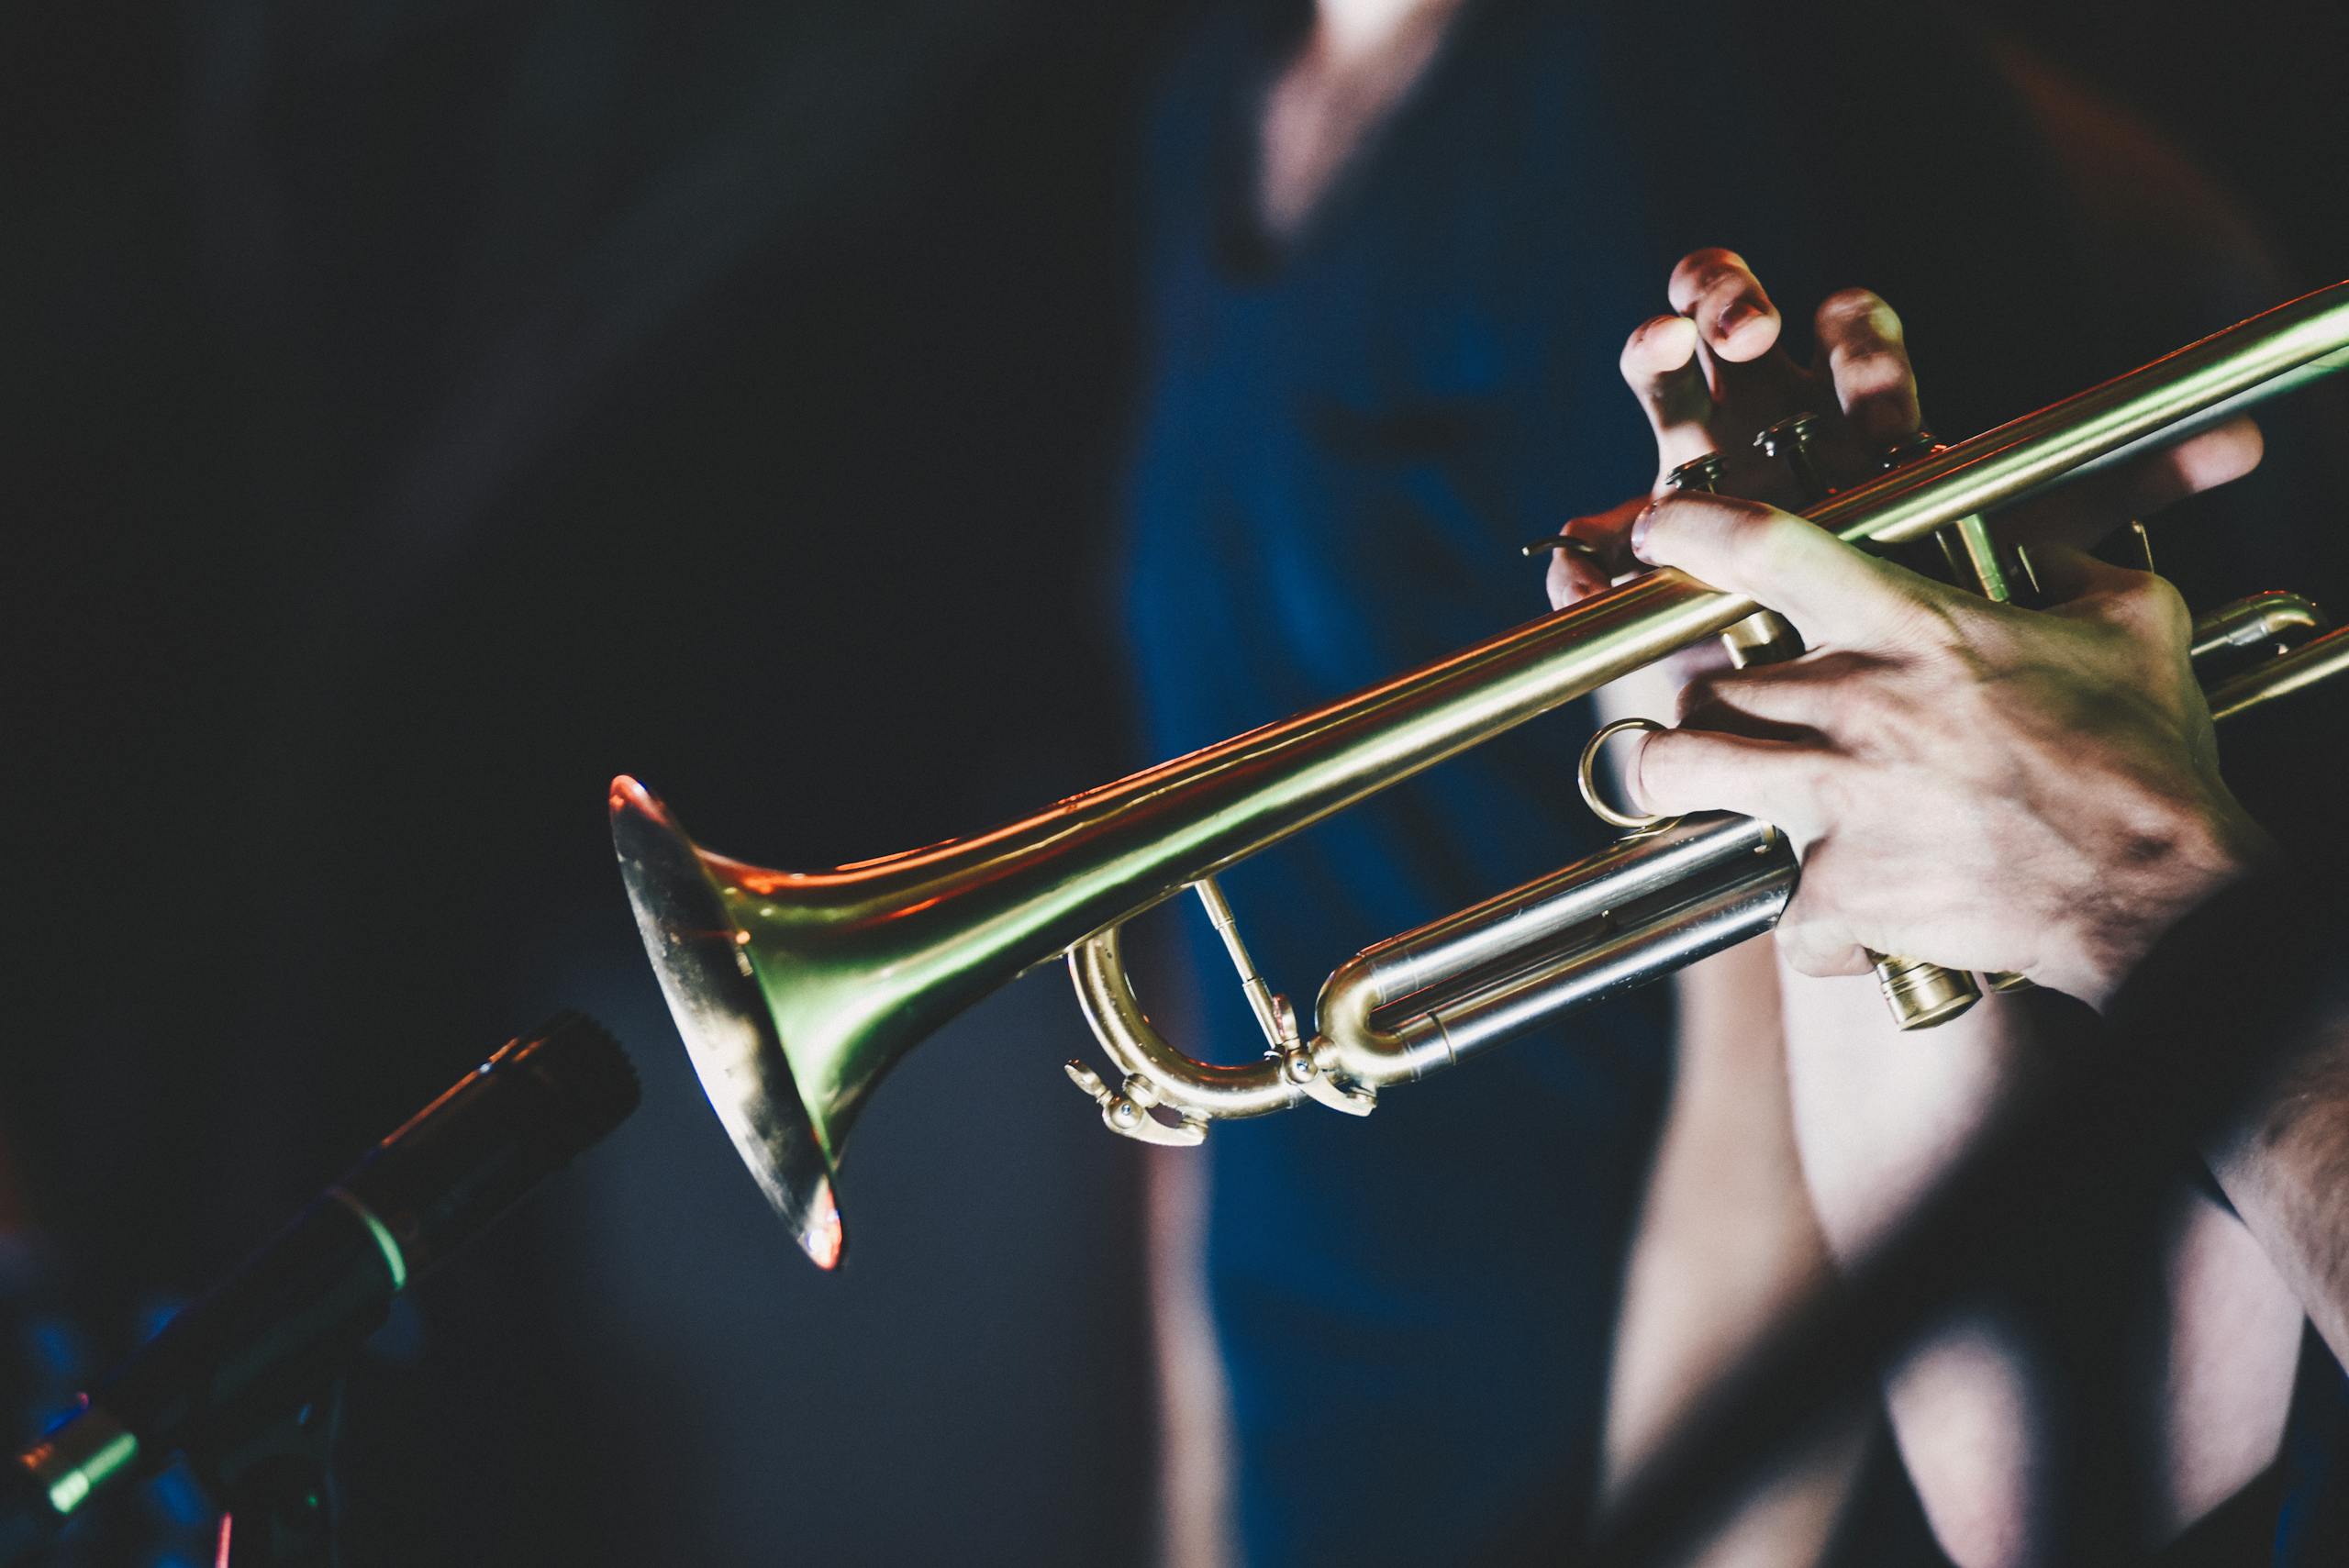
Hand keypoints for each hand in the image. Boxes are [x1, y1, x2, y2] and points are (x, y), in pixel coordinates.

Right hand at [1541, 249, 2266, 611]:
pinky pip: (1589, 565)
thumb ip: (2120, 509)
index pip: (1854, 368)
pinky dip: (1580, 559)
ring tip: (1661, 347)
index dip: (1850, 337)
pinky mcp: (1637, 587)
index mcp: (1860, 452)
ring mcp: (1694, 512)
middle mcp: (1775, 461)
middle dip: (1727, 302)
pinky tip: (1577, 548)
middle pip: (1739, 351)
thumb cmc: (1955, 661)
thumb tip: (2246, 450)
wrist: (1875, 761)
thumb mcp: (2039, 580)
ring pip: (1663, 416)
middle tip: (1736, 319)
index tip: (1847, 317)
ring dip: (1656, 370)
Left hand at [1545, 248, 1924, 610]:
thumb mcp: (1645, 614)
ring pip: (1842, 321)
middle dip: (1729, 293)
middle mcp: (1757, 401)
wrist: (1803, 679)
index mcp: (1689, 430)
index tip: (1667, 344)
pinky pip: (1892, 381)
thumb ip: (1592, 590)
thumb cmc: (1715, 628)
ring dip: (1846, 338)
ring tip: (1849, 404)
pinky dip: (1890, 392)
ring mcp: (1832, 409)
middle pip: (1727, 299)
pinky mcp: (1897, 438)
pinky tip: (1888, 440)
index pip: (1659, 362)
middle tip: (1745, 333)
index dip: (1658, 344)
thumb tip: (1570, 573)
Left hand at [1619, 495, 2273, 1007]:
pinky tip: (1847, 922)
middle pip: (1700, 682)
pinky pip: (1779, 913)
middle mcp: (1849, 706)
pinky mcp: (1836, 894)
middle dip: (1704, 699)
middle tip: (1731, 715)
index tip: (1659, 530)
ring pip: (1679, 774)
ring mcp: (1831, 802)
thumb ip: (2070, 567)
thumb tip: (2042, 547)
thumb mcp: (2128, 624)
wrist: (2160, 890)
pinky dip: (1809, 926)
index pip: (1765, 547)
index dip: (1690, 528)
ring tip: (1713, 789)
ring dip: (1686, 781)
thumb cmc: (2145, 760)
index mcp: (1908, 629)